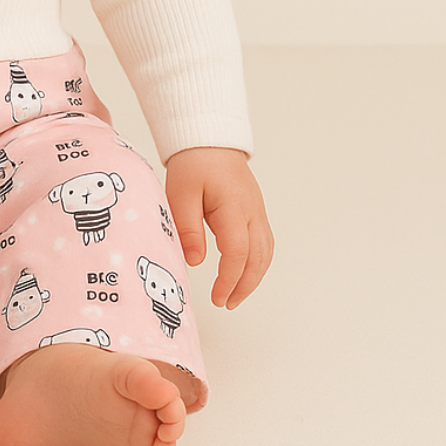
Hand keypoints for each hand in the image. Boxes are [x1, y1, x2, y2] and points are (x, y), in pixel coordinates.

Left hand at [164, 146, 272, 308]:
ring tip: (234, 296)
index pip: (238, 252)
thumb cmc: (193, 165)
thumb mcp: (180, 194)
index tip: (218, 297)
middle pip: (258, 258)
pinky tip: (243, 273)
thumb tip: (195, 261)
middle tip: (225, 303)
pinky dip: (257, 263)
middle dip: (244, 286)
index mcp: (233, 207)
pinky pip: (264, 243)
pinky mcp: (256, 212)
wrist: (210, 142)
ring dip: (253, 277)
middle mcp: (252, 212)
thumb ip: (188, 227)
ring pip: (265, 253)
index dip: (229, 279)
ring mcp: (257, 212)